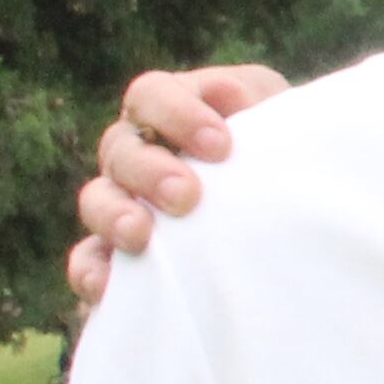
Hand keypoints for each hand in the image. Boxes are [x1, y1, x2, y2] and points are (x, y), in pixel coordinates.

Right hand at [66, 63, 288, 308]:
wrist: (294, 206)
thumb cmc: (281, 148)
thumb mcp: (279, 113)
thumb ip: (257, 98)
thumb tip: (232, 98)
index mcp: (168, 110)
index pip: (151, 96)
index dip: (176, 115)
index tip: (221, 146)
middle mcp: (137, 152)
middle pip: (120, 150)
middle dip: (150, 172)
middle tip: (186, 197)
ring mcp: (123, 201)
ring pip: (97, 201)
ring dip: (114, 216)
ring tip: (139, 236)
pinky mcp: (121, 253)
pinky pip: (89, 259)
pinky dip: (91, 271)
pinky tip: (104, 287)